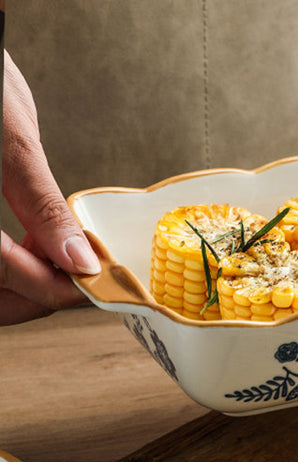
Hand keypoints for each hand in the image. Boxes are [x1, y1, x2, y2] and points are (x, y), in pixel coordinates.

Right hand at [1, 50, 100, 325]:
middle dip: (37, 296)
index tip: (95, 283)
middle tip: (82, 280)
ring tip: (63, 261)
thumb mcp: (9, 137)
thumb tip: (81, 260)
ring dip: (26, 286)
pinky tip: (35, 248)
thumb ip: (42, 205)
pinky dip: (11, 269)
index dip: (51, 288)